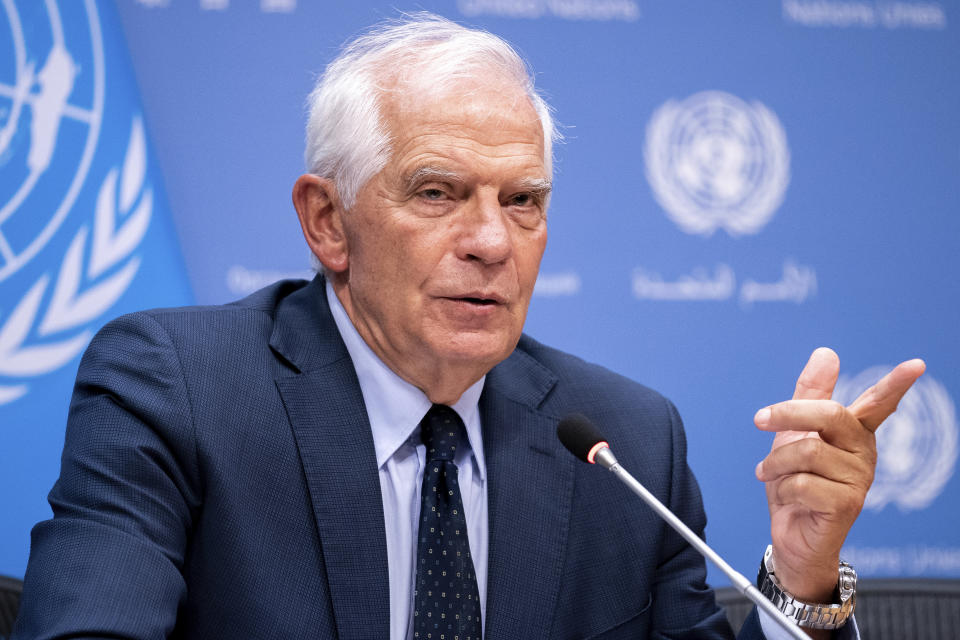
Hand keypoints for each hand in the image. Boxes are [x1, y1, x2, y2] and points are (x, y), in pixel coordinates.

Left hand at [754, 348, 924, 605]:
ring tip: (770, 474)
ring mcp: (859, 479)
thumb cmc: (795, 482)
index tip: (917, 364)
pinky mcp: (847, 504)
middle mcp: (863, 452)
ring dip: (776, 463)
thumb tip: (827, 353)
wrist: (790, 534)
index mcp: (854, 432)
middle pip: (828, 414)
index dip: (896, 383)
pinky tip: (788, 499)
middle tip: (759, 419)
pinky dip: (782, 488)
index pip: (879, 403)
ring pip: (807, 451)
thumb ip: (809, 394)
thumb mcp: (794, 433)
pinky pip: (802, 483)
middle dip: (788, 413)